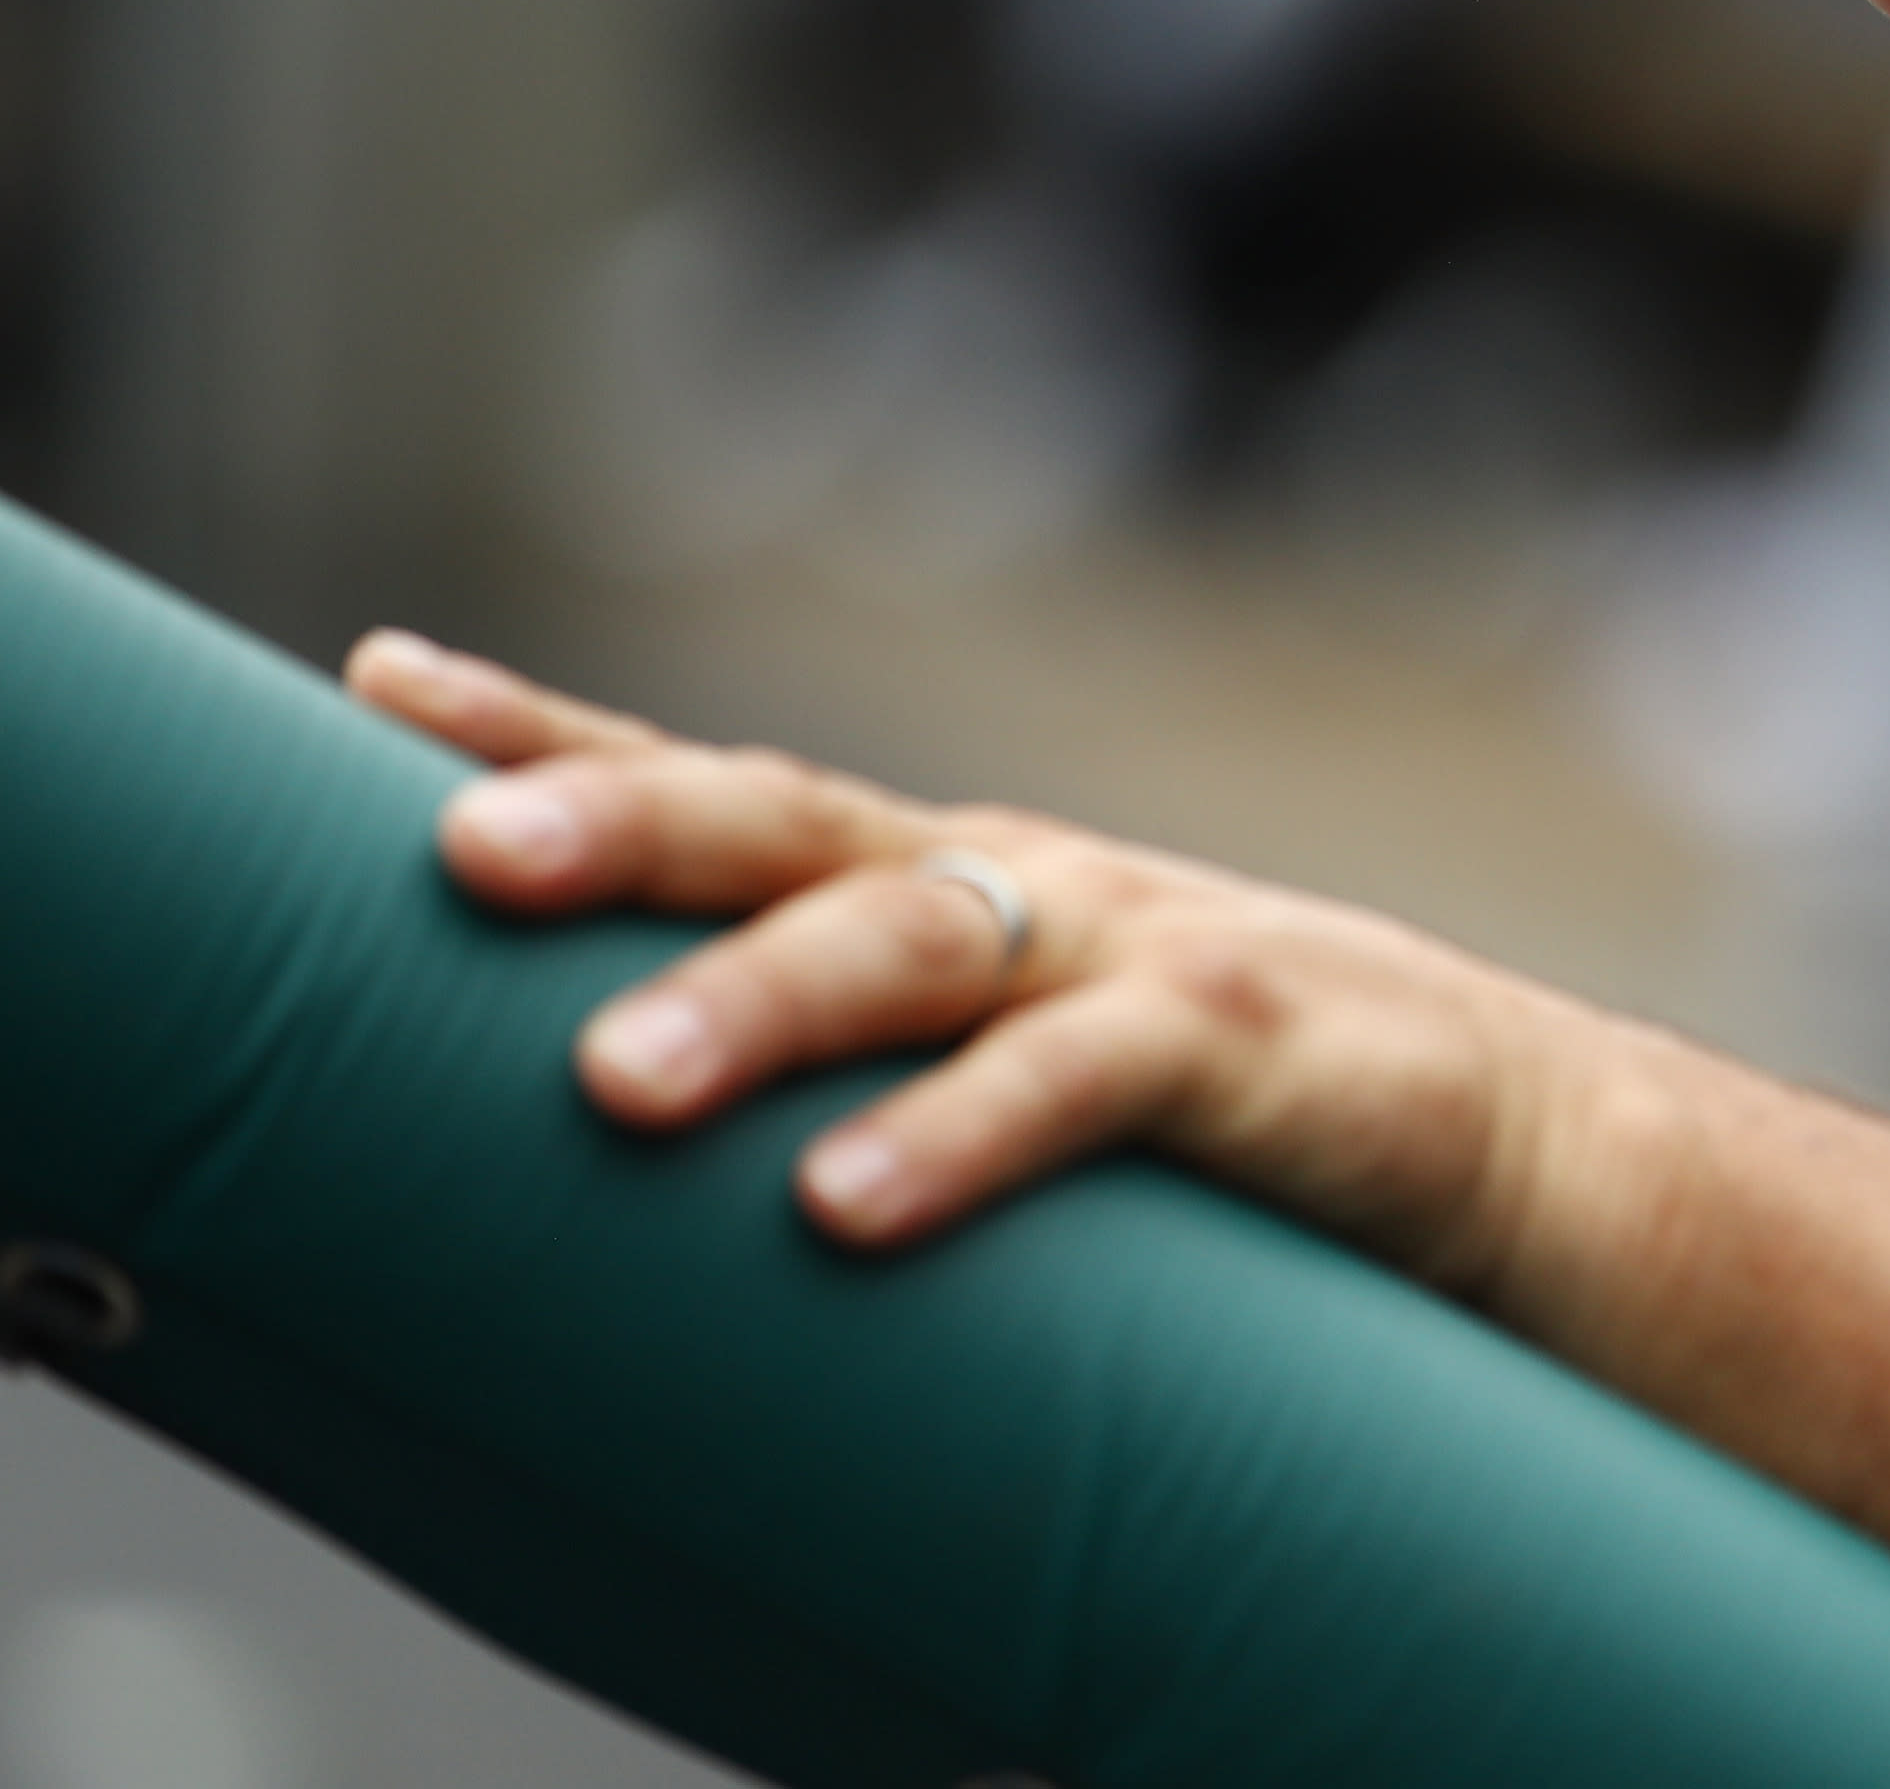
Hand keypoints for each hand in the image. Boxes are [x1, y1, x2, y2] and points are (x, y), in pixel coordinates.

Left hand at [346, 629, 1602, 1285]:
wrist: (1515, 1138)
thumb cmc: (1223, 1114)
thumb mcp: (1013, 1059)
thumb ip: (855, 1066)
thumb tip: (599, 1128)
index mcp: (944, 879)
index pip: (722, 785)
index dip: (552, 732)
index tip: (374, 685)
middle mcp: (1013, 886)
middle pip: (790, 828)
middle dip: (620, 825)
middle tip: (460, 858)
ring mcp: (1130, 952)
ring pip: (920, 944)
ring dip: (763, 1002)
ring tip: (616, 1083)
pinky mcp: (1244, 1049)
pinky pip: (1085, 1086)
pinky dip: (962, 1138)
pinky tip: (844, 1204)